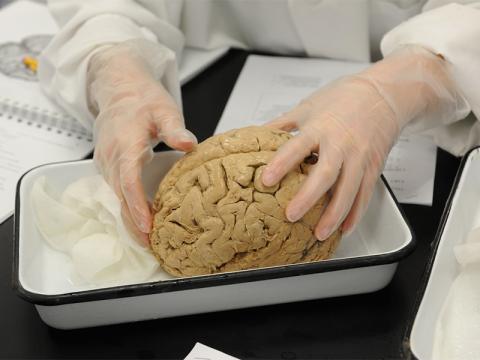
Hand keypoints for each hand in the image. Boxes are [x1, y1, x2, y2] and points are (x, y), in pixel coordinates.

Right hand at [87, 40, 196, 243]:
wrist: (117, 86)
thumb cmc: (141, 97)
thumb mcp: (164, 109)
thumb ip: (175, 129)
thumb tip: (189, 145)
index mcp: (125, 144)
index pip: (128, 180)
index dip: (137, 205)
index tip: (147, 225)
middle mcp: (111, 157)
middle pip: (120, 197)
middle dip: (134, 223)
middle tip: (151, 245)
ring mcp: (106, 162)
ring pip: (116, 197)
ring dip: (130, 218)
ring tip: (148, 240)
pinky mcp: (108, 165)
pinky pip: (116, 191)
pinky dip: (127, 207)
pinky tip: (141, 219)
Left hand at [262, 45, 465, 239]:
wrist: (384, 93)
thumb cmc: (344, 97)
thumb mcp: (308, 106)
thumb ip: (283, 123)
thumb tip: (258, 135)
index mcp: (321, 127)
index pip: (298, 147)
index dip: (282, 163)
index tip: (266, 180)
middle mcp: (342, 144)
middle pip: (326, 174)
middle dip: (308, 197)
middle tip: (291, 215)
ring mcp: (360, 157)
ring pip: (349, 190)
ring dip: (334, 214)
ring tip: (319, 233)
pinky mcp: (374, 166)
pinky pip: (365, 194)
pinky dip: (356, 213)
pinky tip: (345, 228)